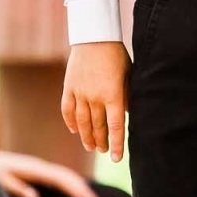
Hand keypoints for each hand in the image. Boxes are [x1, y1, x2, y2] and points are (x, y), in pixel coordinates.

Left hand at [0, 149, 99, 196]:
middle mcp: (39, 167)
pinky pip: (56, 180)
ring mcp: (37, 170)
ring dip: (76, 188)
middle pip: (67, 176)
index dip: (77, 189)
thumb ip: (16, 188)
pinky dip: (67, 187)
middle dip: (82, 189)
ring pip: (63, 177)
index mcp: (33, 168)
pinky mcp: (34, 174)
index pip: (62, 177)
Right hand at [61, 42, 129, 162]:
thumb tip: (124, 115)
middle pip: (98, 127)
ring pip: (82, 122)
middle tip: (104, 151)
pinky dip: (70, 122)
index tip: (117, 158)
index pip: (116, 127)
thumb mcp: (128, 75)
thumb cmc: (117, 56)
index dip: (117, 144)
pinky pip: (67, 110)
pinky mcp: (69, 88)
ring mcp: (80, 94)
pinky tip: (74, 130)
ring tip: (90, 147)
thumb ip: (126, 96)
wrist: (95, 37)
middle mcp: (95, 98)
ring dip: (86, 137)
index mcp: (114, 95)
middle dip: (102, 142)